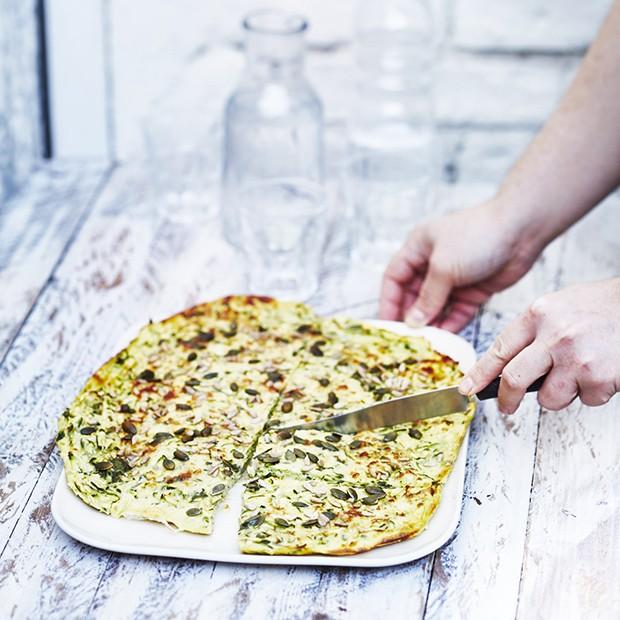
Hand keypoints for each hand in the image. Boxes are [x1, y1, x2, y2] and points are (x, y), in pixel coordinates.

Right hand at [379, 200, 543, 331]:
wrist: (522, 230)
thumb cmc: (477, 236)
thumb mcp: (443, 267)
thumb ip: (427, 298)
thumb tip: (413, 322)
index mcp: (419, 247)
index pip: (395, 277)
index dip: (388, 301)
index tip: (385, 324)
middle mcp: (433, 263)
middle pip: (413, 294)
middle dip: (409, 316)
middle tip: (404, 339)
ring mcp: (454, 277)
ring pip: (435, 306)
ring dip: (430, 323)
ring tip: (423, 343)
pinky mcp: (473, 290)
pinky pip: (456, 311)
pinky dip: (450, 324)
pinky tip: (444, 338)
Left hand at [459, 279, 619, 412]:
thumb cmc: (600, 307)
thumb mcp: (557, 307)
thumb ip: (532, 332)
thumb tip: (506, 364)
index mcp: (538, 315)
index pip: (498, 349)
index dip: (479, 374)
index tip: (467, 388)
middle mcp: (554, 335)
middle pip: (514, 379)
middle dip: (506, 399)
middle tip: (506, 406)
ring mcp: (577, 357)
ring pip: (549, 398)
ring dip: (558, 395)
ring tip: (576, 374)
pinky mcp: (600, 377)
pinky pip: (585, 400)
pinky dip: (592, 392)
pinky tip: (601, 372)